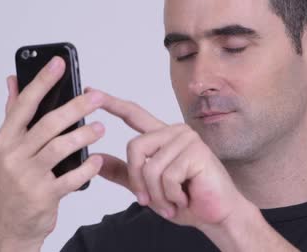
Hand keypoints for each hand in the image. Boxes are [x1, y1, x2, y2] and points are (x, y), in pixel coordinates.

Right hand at [0, 57, 105, 250]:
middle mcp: (13, 155)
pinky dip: (87, 168)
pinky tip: (97, 160)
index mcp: (5, 139)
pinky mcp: (43, 196)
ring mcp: (27, 177)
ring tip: (101, 128)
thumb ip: (13, 113)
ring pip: (60, 148)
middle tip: (97, 98)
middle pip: (47, 124)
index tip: (59, 63)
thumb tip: (13, 79)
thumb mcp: (7, 147)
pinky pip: (71, 178)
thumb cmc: (13, 182)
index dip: (42, 81)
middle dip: (75, 108)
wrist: (10, 224)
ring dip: (84, 136)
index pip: (24, 104)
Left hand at [88, 87, 249, 230]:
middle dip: (138, 180)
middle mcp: (175, 132)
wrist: (216, 215)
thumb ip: (124, 172)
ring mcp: (187, 139)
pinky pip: (167, 176)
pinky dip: (171, 195)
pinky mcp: (196, 152)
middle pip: (135, 147)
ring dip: (157, 194)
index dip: (112, 103)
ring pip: (150, 167)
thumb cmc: (187, 199)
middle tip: (149, 200)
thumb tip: (97, 158)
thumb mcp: (148, 187)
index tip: (91, 92)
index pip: (134, 114)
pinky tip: (184, 197)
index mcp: (162, 137)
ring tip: (172, 201)